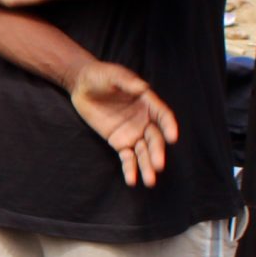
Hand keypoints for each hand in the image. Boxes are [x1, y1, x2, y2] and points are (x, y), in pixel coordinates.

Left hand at [69, 60, 179, 186]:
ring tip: (149, 181)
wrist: (82, 85)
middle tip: (158, 165)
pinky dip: (130, 168)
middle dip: (157, 152)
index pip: (163, 116)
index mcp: (148, 102)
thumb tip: (142, 87)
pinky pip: (127, 157)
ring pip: (143, 152)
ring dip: (147, 166)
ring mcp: (133, 133)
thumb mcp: (113, 75)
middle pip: (155, 138)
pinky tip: (132, 180)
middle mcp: (144, 120)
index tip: (173, 137)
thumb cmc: (101, 76)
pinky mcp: (119, 142)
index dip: (169, 126)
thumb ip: (127, 81)